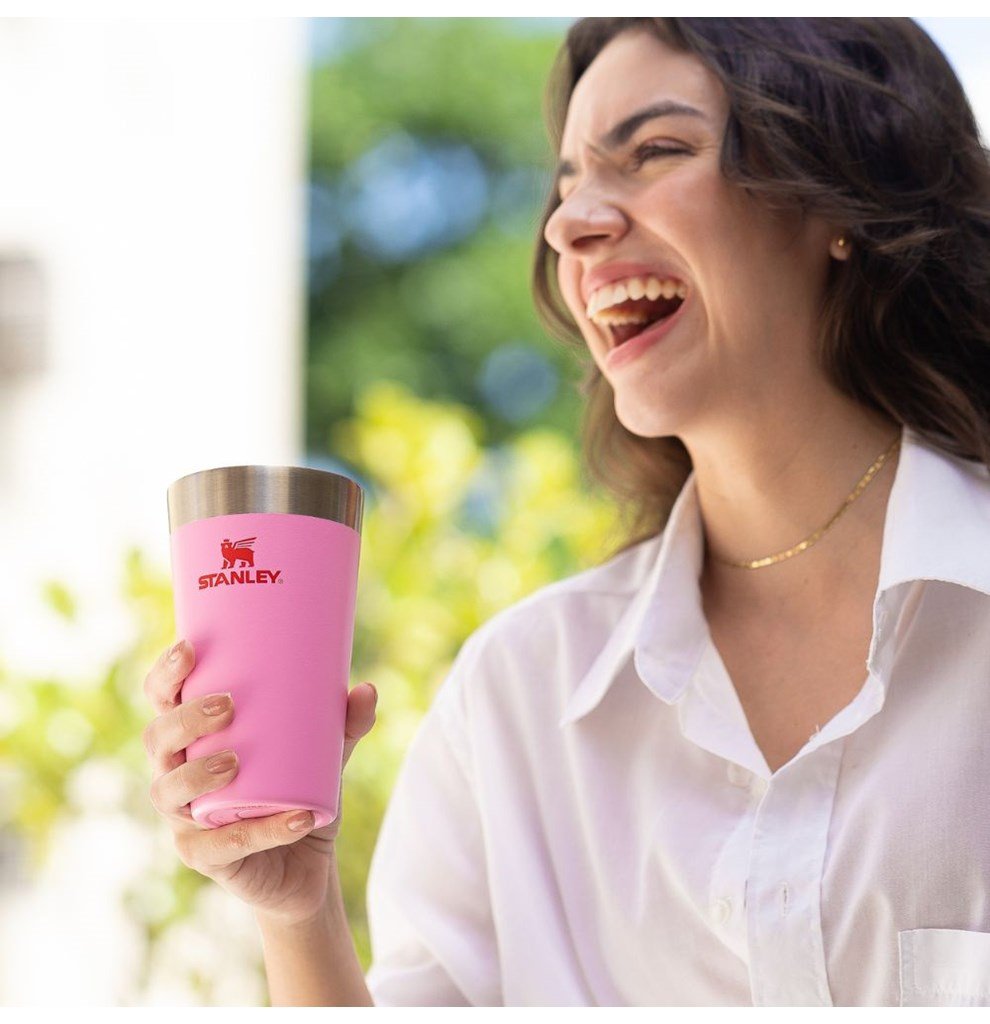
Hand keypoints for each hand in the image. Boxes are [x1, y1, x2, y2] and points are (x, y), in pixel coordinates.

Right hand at [143, 639, 377, 924]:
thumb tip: (367, 689)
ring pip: (169, 793)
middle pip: (158, 740)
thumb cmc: (298, 792)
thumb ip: (345, 723)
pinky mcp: (207, 858)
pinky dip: (264, 830)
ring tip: (233, 762)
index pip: (163, 700)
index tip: (190, 649)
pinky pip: (225, 845)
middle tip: (226, 705)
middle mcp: (177, 775)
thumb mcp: (326, 753)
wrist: (305, 864)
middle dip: (184, 720)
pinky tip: (297, 818)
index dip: (166, 675)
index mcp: (194, 739)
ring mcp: (185, 820)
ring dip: (196, 775)